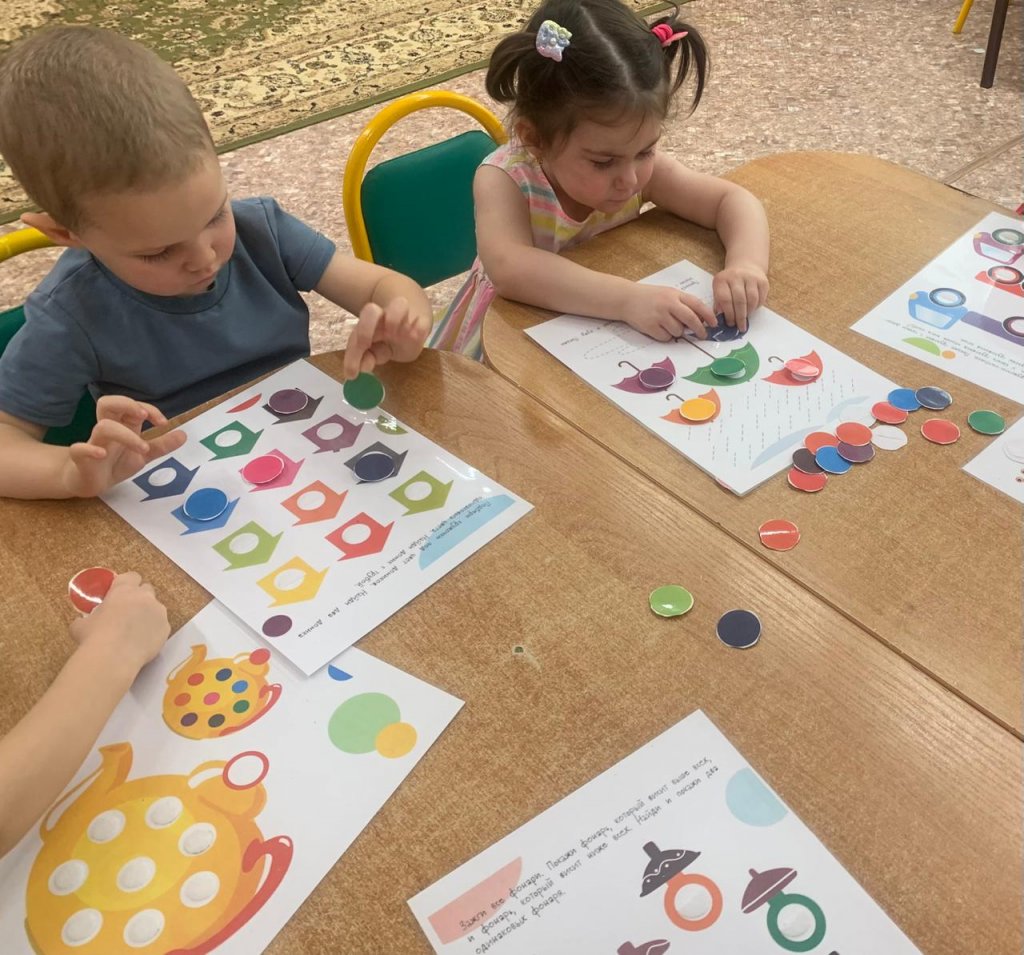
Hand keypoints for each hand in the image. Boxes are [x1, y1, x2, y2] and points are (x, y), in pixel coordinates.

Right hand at [60, 396, 185, 497]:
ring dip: (124, 434)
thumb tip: (183, 434)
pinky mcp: (81, 459)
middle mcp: (107, 429)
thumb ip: (161, 445)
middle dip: (126, 404)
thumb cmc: (115, 463)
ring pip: (102, 427)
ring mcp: (93, 442)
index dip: (148, 409)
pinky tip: (103, 454)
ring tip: (142, 448)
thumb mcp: (143, 455)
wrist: (90, 483)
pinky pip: (78, 449)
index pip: (132, 406)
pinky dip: (89, 449)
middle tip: (143, 416)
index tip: (163, 423)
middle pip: (108, 403)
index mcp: (122, 425)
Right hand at [70, 572, 169, 674]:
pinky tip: (142, 642)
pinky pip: (161, 626)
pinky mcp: (166, 627)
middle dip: (139, 598)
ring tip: (135, 631)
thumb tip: (81, 622)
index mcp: (123, 590)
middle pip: (147, 589)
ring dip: (148, 615)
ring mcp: (158, 611)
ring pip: (156, 608)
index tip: (121, 594)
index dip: (127, 584)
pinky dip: (154, 631)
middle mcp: (144, 596)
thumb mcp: (81, 625)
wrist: (114, 656)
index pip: (131, 577)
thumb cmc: (94, 636)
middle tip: (128, 612)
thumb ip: (85, 619)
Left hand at [343, 297, 431, 379]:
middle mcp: (385, 316)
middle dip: (365, 330)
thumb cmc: (391, 339)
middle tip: (364, 348)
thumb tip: (361, 369)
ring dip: (393, 320)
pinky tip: (414, 340)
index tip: (351, 374)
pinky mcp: (422, 322)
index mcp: (370, 323)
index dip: (352, 354)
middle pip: (371, 311)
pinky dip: (417, 331)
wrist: (414, 320)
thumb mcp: (377, 352)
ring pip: (399, 304)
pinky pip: (420, 323)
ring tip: (394, 335)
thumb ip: (368, 359)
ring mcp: (405, 316)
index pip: (357, 335)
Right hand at [622, 284, 716, 340]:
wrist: (626, 298)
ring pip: (678, 331)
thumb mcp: (668, 294)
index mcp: (675, 294)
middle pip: (691, 319)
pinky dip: (665, 336)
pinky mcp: (651, 326)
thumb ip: (683, 303)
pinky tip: (658, 328)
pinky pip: (666, 337)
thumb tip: (700, 319)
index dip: (708, 315)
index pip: (697, 305)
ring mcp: (659, 316)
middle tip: (703, 335)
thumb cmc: (650, 297)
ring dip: (677, 332)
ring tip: (667, 324)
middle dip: (699, 329)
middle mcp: (668, 304)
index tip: (714, 324)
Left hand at [712, 264, 768, 330]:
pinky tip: (752, 310)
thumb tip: (720, 320)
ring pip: (752, 300)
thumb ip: (719, 303)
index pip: (725, 299)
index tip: (730, 323)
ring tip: (746, 319)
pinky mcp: (762, 280)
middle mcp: (736, 276)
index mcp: (721, 280)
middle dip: (739, 317)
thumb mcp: (719, 290)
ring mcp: (750, 277)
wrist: (745, 265)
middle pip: (739, 301)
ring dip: (749, 312)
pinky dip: (756, 307)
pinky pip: (761, 298)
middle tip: (739, 326)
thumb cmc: (729, 283)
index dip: (728, 314)